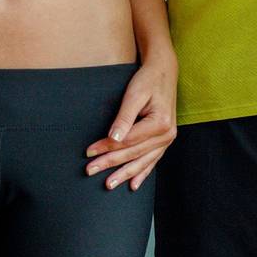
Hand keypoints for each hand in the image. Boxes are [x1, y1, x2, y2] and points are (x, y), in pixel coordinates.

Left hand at [85, 50, 177, 191]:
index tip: (89, 153)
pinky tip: (133, 185)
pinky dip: (142, 173)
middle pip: (133, 153)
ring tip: (109, 184)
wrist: (164, 71)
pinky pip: (152, 161)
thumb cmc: (147, 80)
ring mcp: (168, 139)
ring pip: (143, 161)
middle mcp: (167, 135)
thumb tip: (113, 138)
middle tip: (90, 171)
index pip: (128, 141)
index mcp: (160, 123)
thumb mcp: (134, 94)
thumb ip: (124, 117)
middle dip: (110, 163)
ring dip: (125, 173)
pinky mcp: (165, 140)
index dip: (107, 147)